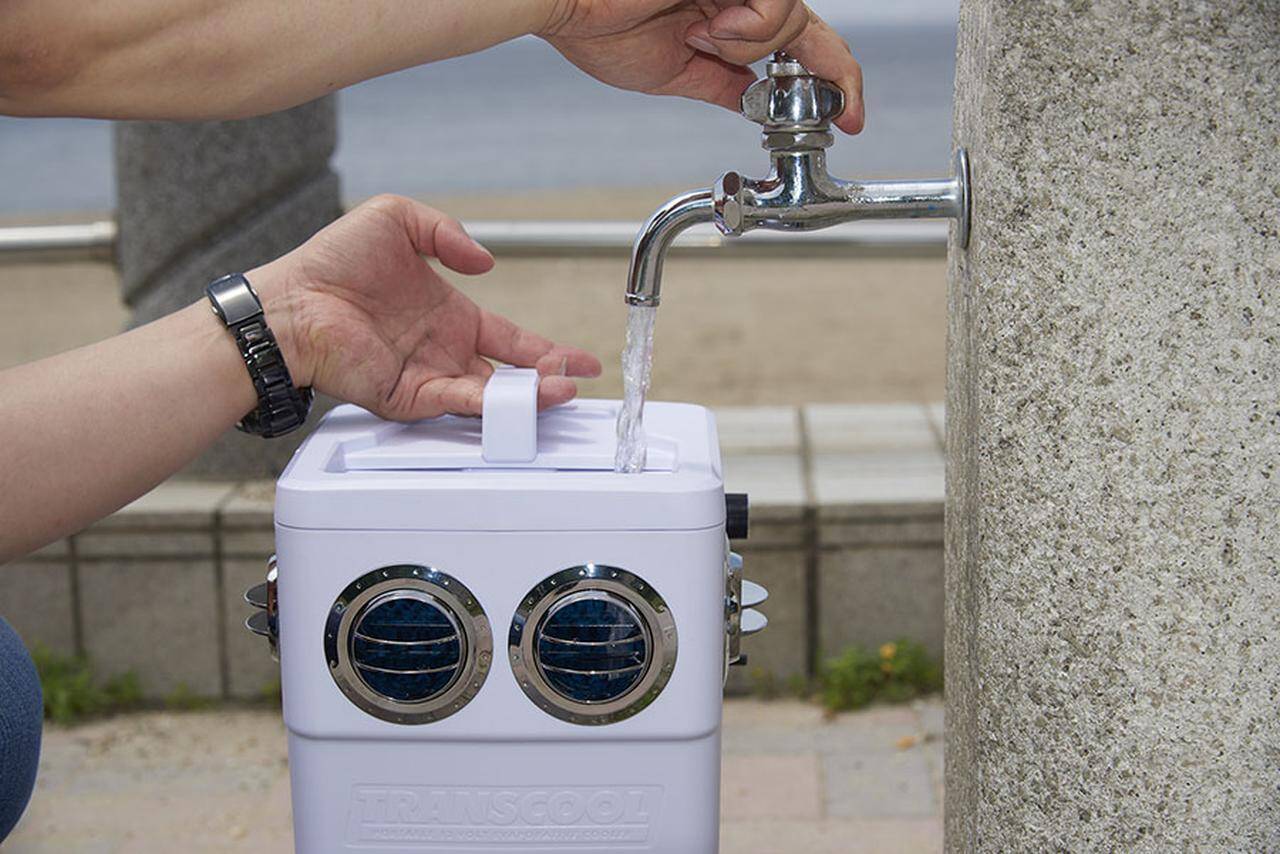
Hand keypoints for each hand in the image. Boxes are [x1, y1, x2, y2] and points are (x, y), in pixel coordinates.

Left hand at [251, 195, 601, 420]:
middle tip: (578, 384)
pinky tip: (517, 401)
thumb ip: (445, 233)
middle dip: (548, 381)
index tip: (581, 361)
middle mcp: (443, 350)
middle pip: (510, 375)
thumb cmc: (332, 261)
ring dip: (528, 397)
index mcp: (449, 315)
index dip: (547, 350)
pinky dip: (489, 406)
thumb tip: (485, 263)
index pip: (510, 339)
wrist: (291, 299)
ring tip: (562, 393)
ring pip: (491, 394)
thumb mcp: (396, 219)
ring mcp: (427, 376)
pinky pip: (456, 403)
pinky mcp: (407, 396)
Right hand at [540, 0, 862, 133]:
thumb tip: (757, 106)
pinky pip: (778, 3)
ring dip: (750, 42)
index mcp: (725, 13)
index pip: (801, 44)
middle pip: (804, 32)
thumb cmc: (596, 25)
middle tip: (727, 61)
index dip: (836, 79)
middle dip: (787, 67)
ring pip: (792, 17)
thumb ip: (724, 85)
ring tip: (702, 33)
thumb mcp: (675, 72)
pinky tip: (704, 21)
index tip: (853, 119)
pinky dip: (746, 26)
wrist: (561, 5)